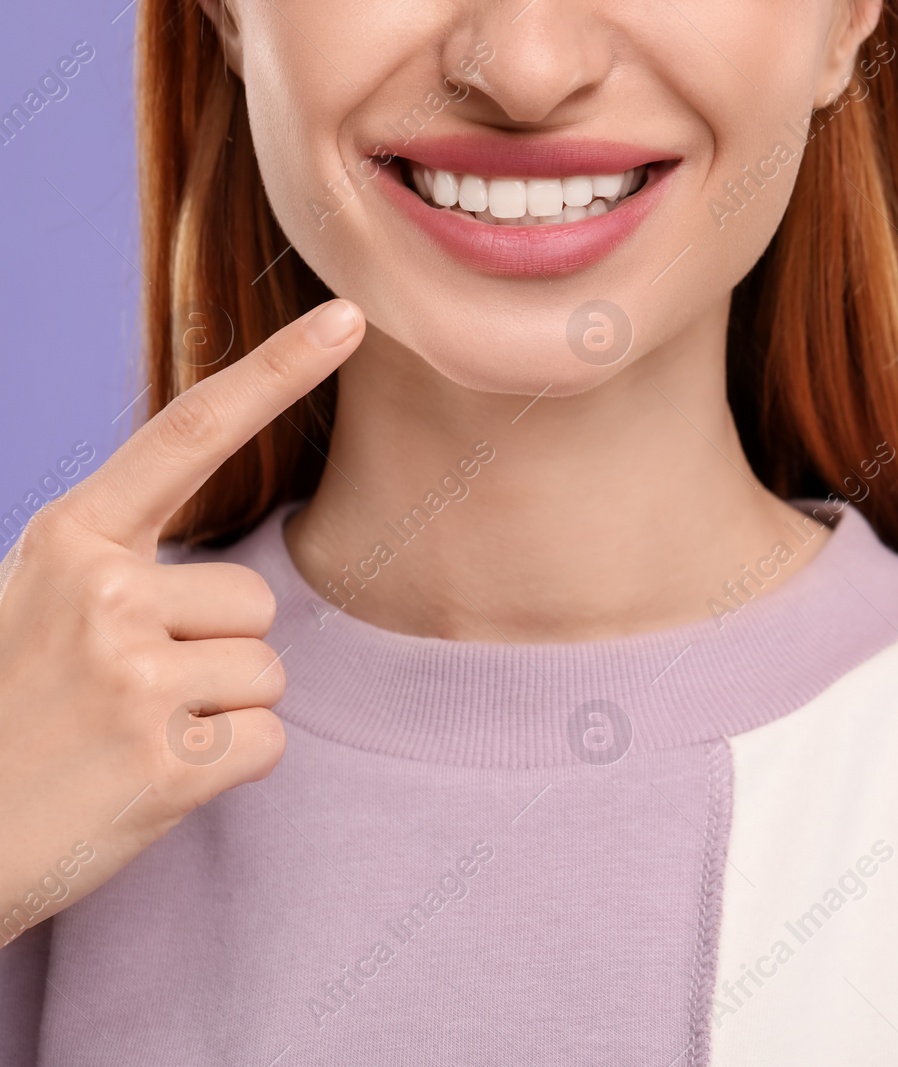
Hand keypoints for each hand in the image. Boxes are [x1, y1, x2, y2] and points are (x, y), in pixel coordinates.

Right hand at [0, 299, 364, 948]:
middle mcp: (103, 592)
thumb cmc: (8, 716)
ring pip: (268, 672)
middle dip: (213, 651)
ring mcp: (134, 677)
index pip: (191, 433)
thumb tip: (237, 572)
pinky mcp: (167, 760)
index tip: (348, 317)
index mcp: (70, 540)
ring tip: (125, 736)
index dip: (277, 371)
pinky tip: (145, 779)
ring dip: (217, 710)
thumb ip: (123, 564)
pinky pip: (267, 741)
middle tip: (118, 696)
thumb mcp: (37, 605)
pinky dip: (222, 766)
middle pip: (255, 598)